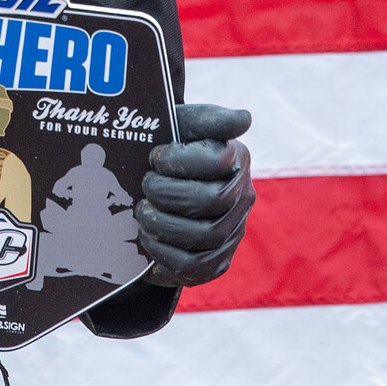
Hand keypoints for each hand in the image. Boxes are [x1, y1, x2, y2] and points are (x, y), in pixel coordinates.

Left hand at [134, 102, 254, 285]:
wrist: (156, 182)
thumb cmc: (171, 148)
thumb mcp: (186, 123)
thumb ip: (212, 118)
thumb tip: (243, 119)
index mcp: (237, 160)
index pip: (217, 162)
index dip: (179, 161)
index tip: (156, 157)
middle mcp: (242, 198)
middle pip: (210, 200)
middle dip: (166, 192)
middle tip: (145, 185)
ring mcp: (232, 233)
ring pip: (203, 237)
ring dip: (162, 224)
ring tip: (142, 211)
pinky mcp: (216, 262)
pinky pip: (193, 267)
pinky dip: (162, 252)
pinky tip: (147, 236)